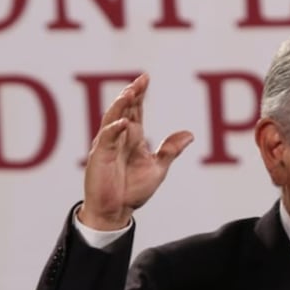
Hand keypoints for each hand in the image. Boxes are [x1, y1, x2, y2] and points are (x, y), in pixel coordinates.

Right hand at [80, 74, 193, 229]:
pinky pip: (106, 140)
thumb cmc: (132, 191)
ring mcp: (107, 146)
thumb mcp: (157, 168)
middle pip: (124, 109)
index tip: (146, 78)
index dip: (139, 95)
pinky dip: (114, 131)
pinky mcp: (100, 157)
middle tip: (140, 80)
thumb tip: (189, 134)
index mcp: (132, 138)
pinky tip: (124, 124)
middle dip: (131, 94)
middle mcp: (118, 138)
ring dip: (120, 106)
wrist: (116, 211)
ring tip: (130, 93)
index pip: (135, 110)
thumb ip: (170, 150)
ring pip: (112, 119)